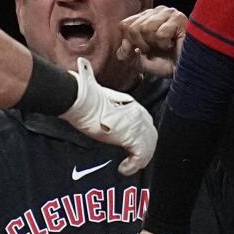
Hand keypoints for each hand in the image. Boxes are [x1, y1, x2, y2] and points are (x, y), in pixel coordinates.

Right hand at [59, 58, 156, 174]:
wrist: (82, 100)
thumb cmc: (84, 96)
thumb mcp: (93, 90)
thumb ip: (93, 83)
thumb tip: (81, 65)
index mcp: (132, 105)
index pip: (145, 123)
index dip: (141, 136)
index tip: (131, 147)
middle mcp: (139, 114)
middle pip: (151, 135)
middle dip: (144, 149)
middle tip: (131, 160)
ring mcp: (138, 125)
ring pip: (149, 147)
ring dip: (140, 159)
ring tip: (128, 166)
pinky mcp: (133, 137)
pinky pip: (141, 156)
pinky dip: (134, 165)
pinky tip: (124, 169)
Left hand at [117, 6, 187, 78]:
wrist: (187, 71)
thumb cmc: (167, 63)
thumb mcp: (141, 62)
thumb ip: (128, 55)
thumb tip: (123, 46)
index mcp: (146, 17)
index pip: (125, 24)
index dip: (128, 42)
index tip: (140, 51)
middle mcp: (156, 11)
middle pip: (133, 27)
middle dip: (141, 45)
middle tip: (155, 49)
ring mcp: (168, 13)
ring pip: (145, 29)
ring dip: (154, 44)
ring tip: (165, 46)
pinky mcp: (179, 18)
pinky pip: (160, 34)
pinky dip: (165, 45)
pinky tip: (173, 44)